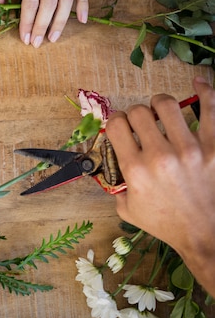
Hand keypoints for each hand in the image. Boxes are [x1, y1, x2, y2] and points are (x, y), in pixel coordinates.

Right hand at [106, 76, 214, 295]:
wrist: (205, 234)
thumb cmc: (166, 224)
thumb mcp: (128, 210)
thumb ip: (116, 186)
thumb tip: (112, 168)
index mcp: (135, 169)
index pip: (116, 125)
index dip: (115, 121)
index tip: (120, 126)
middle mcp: (160, 156)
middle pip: (138, 112)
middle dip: (134, 114)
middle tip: (140, 121)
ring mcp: (190, 150)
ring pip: (167, 105)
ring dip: (159, 104)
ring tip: (161, 109)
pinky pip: (211, 109)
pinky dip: (205, 91)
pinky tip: (199, 83)